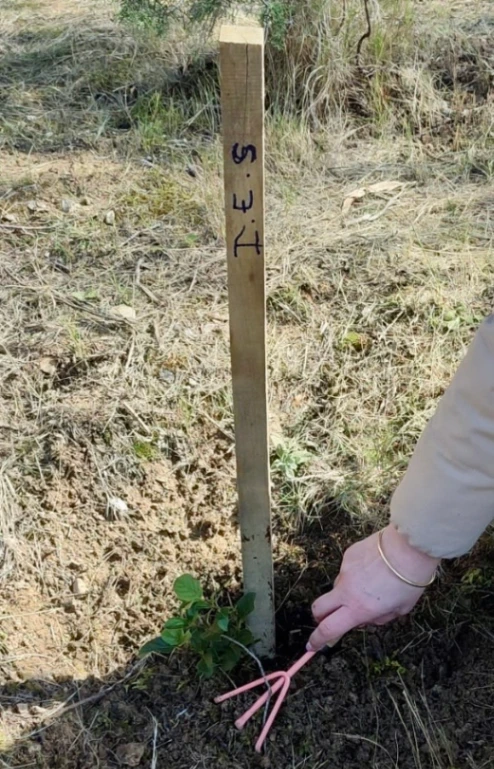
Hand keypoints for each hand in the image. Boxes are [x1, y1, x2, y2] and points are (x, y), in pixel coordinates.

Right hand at [307, 524, 439, 650]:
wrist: (408, 548)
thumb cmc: (409, 581)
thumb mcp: (399, 610)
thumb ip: (378, 618)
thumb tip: (365, 618)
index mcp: (358, 609)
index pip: (329, 629)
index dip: (317, 640)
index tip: (311, 645)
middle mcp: (346, 591)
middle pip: (319, 608)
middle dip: (319, 617)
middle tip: (328, 619)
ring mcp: (344, 571)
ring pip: (337, 587)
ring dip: (345, 592)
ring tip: (370, 585)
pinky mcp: (348, 556)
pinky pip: (347, 569)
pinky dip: (355, 573)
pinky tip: (373, 568)